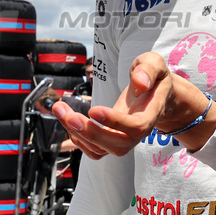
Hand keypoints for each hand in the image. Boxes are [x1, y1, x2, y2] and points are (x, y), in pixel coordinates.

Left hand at [51, 53, 215, 158]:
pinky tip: (67, 119)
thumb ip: (149, 69)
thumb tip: (139, 84)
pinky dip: (77, 139)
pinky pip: (94, 150)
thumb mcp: (155, 63)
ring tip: (60, 111)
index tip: (93, 110)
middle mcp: (138, 132)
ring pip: (101, 150)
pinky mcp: (111, 140)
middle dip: (90, 132)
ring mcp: (124, 139)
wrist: (155, 94)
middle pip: (118, 145)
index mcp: (151, 113)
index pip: (136, 126)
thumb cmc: (152, 78)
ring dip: (78, 133)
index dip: (115, 122)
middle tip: (69, 115)